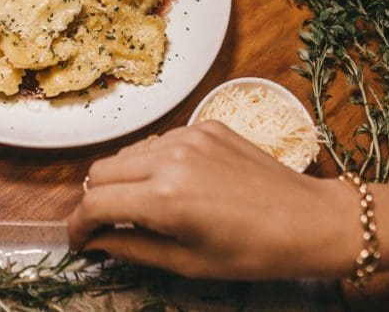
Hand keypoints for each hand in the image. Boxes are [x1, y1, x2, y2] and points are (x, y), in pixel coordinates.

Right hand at [67, 122, 361, 278]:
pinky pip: (158, 142)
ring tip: (144, 206)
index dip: (79, 226)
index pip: (96, 204)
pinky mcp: (204, 125)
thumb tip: (96, 243)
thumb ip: (132, 249)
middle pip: (101, 171)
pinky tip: (175, 184)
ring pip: (127, 153)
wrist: (310, 220)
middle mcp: (169, 158)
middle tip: (109, 226)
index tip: (79, 241)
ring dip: (123, 180)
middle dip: (97, 200)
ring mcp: (187, 136)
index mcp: (164, 198)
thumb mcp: (188, 263)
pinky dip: (153, 163)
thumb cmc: (252, 253)